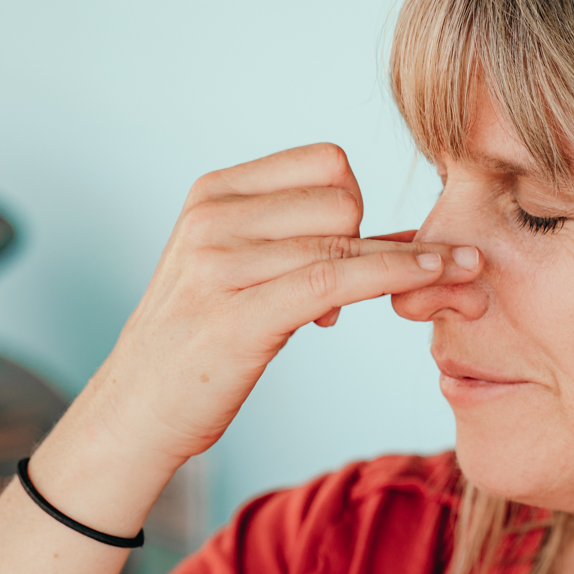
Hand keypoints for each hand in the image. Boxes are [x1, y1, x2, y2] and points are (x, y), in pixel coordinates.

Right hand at [65, 142, 476, 484]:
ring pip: (348, 238)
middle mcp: (213, 217)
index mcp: (213, 193)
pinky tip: (436, 277)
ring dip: (404, 265)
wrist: (138, 411)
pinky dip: (398, 274)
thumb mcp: (238, 271)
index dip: (357, 203)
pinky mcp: (241, 315)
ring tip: (414, 293)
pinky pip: (340, 277)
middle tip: (359, 291)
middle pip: (344, 197)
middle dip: (372, 240)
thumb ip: (308, 244)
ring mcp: (221, 263)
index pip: (326, 162)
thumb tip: (411, 239)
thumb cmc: (200, 344)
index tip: (351, 250)